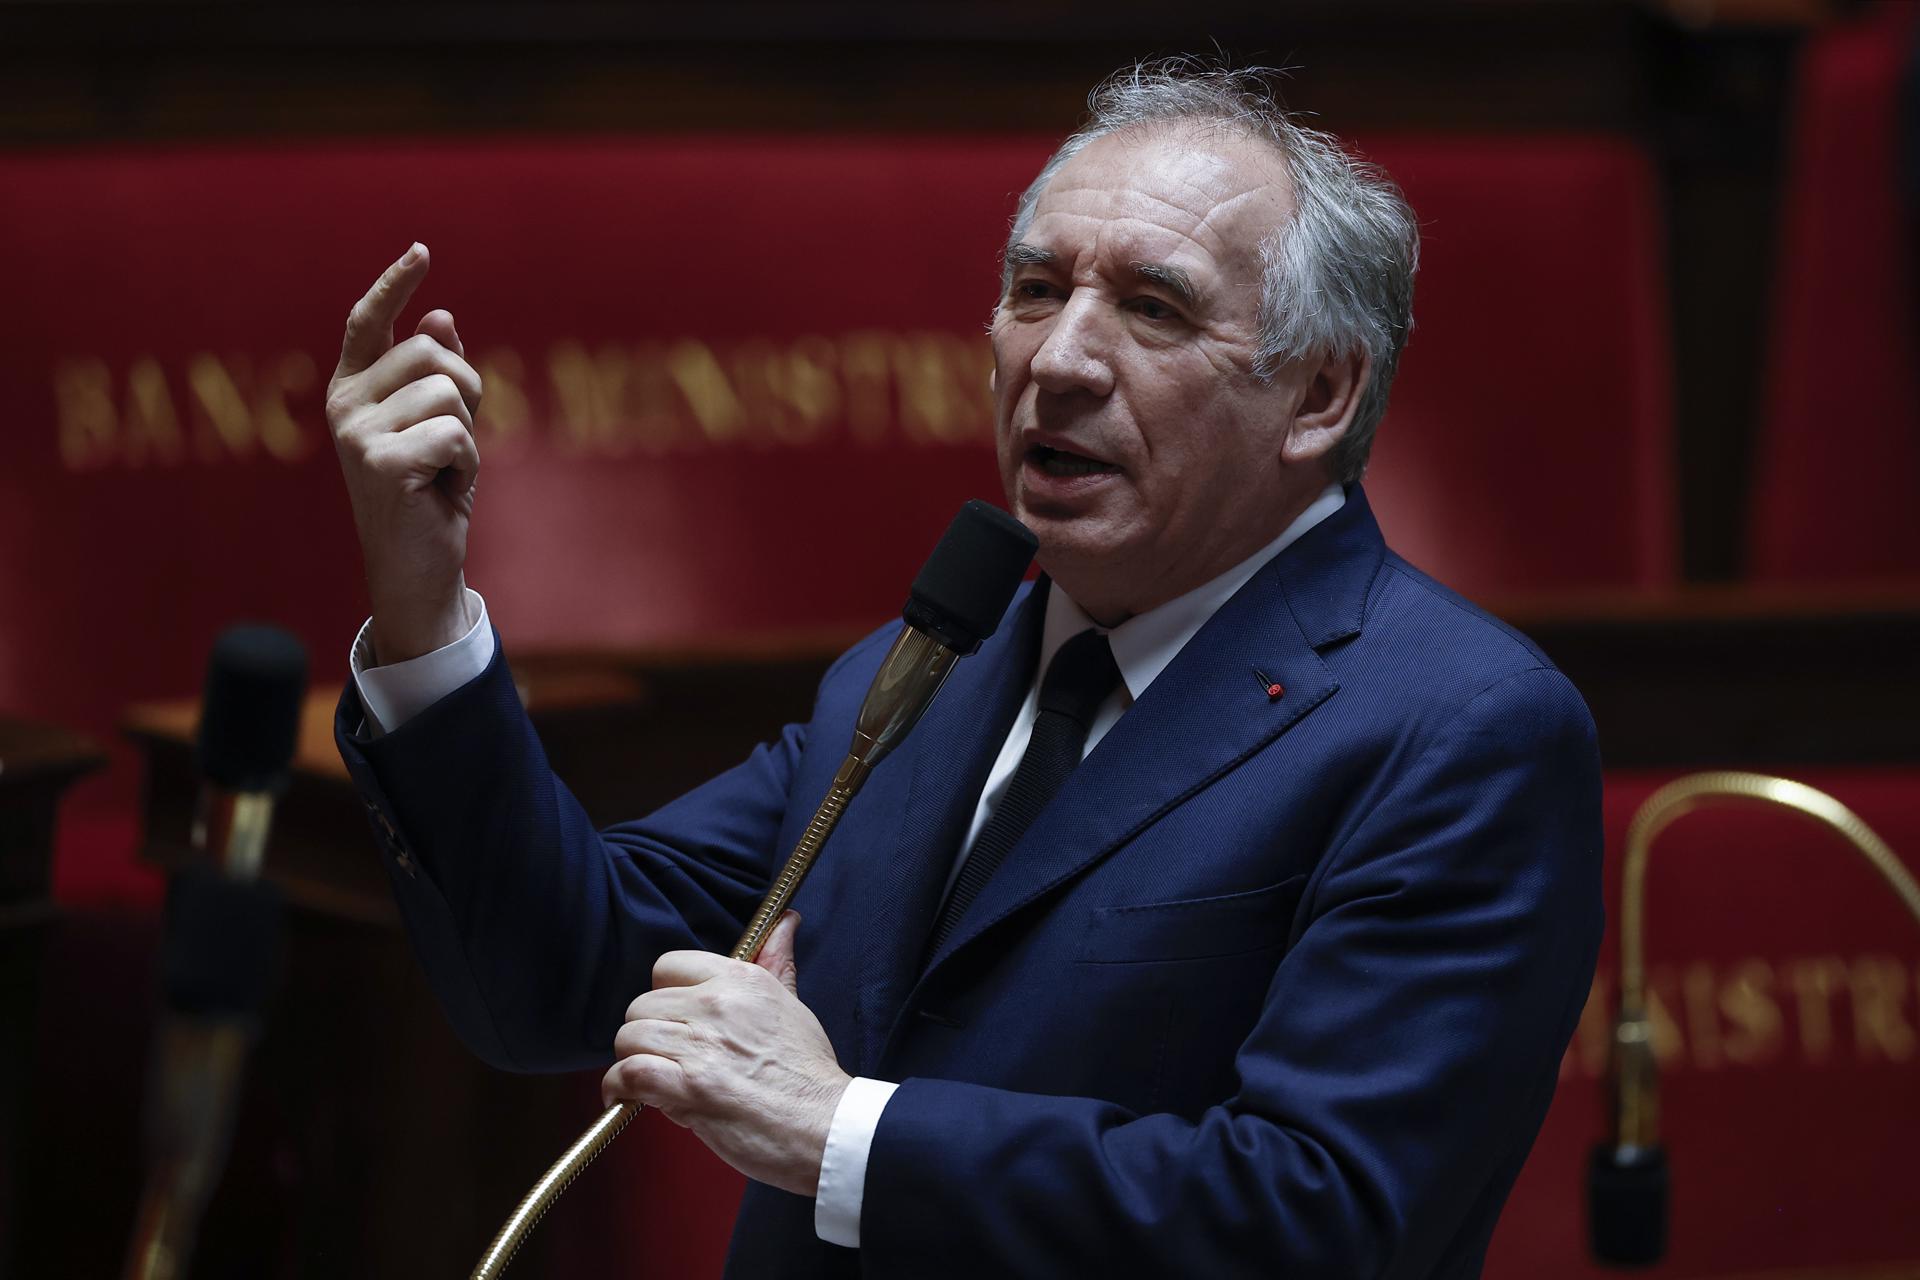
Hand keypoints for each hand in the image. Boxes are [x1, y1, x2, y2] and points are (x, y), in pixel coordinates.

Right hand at [326, 243, 484, 662]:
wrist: (420, 567)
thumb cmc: (432, 495)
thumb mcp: (441, 426)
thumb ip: (437, 375)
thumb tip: (441, 316)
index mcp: (352, 392)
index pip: (368, 323)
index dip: (394, 284)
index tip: (421, 250)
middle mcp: (344, 406)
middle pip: (432, 353)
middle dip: (467, 391)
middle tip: (454, 441)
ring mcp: (356, 433)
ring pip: (449, 392)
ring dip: (468, 433)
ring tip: (444, 470)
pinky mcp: (379, 461)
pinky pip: (455, 432)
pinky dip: (468, 462)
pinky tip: (444, 488)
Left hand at [603, 913, 850, 1196]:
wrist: (826, 1126)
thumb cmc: (809, 1074)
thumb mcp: (794, 1005)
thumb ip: (777, 963)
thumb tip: (785, 922)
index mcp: (741, 980)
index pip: (669, 965)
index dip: (666, 995)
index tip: (676, 1019)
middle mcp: (717, 1004)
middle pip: (642, 1004)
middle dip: (649, 1034)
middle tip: (668, 1058)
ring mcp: (701, 1044)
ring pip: (629, 1037)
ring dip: (635, 1062)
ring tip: (654, 1081)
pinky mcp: (689, 1086)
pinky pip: (628, 1072)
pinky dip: (619, 1088)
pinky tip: (629, 1098)